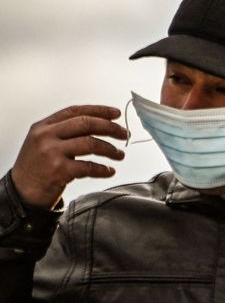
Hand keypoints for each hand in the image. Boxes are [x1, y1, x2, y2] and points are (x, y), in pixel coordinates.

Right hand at [12, 105, 127, 208]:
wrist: (21, 191)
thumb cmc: (37, 167)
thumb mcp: (43, 142)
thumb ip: (64, 131)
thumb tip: (101, 124)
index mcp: (43, 126)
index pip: (75, 111)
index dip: (99, 110)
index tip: (116, 114)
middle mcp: (46, 136)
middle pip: (86, 124)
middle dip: (110, 128)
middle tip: (125, 134)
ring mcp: (51, 153)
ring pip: (91, 143)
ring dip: (111, 149)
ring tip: (120, 155)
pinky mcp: (58, 171)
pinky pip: (89, 167)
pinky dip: (103, 169)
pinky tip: (109, 171)